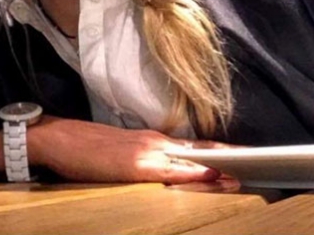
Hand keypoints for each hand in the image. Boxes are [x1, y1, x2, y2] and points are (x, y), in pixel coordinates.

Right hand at [28, 116, 228, 183]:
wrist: (56, 138)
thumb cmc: (82, 147)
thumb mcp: (118, 150)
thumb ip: (143, 159)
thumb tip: (164, 172)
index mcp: (150, 140)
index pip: (192, 146)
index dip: (219, 152)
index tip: (244, 157)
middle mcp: (153, 142)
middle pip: (199, 150)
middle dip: (229, 157)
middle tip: (257, 163)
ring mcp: (146, 151)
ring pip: (191, 158)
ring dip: (219, 166)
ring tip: (244, 173)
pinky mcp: (135, 165)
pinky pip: (172, 170)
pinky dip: (195, 172)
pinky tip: (212, 175)